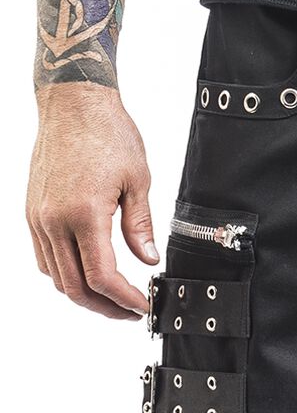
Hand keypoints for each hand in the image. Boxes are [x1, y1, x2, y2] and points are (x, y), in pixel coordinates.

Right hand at [26, 83, 157, 319]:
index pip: (102, 278)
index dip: (124, 301)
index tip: (142, 306)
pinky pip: (45, 258)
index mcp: (84, 213)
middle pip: (75, 287)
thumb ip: (141, 226)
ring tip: (112, 297)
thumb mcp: (137, 181)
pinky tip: (87, 273)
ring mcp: (38, 217)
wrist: (72, 101)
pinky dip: (65, 274)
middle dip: (105, 307)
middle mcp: (54, 219)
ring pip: (57, 277)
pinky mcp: (31, 212)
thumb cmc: (107, 132)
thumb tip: (149, 260)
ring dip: (84, 294)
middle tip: (129, 312)